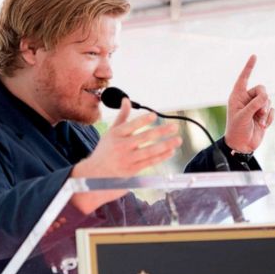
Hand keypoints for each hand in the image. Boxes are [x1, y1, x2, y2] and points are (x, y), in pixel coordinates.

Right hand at [69, 97, 181, 212]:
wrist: (96, 173)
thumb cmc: (106, 150)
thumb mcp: (111, 132)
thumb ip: (122, 116)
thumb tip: (126, 99)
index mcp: (116, 134)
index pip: (131, 125)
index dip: (143, 120)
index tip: (154, 115)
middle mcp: (121, 146)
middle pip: (144, 138)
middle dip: (161, 132)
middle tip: (174, 127)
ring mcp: (127, 159)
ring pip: (150, 151)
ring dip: (166, 145)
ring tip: (178, 140)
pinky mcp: (133, 170)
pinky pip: (150, 162)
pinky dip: (162, 156)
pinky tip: (171, 151)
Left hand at [223, 55, 274, 152]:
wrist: (242, 145)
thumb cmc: (237, 130)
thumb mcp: (243, 116)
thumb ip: (254, 104)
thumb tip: (266, 97)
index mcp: (237, 96)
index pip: (244, 78)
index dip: (249, 67)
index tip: (254, 56)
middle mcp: (247, 99)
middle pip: (262, 90)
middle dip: (263, 100)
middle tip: (259, 112)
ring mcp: (256, 107)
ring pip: (268, 100)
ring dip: (265, 111)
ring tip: (259, 121)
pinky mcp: (263, 115)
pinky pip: (272, 110)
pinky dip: (269, 118)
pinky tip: (263, 125)